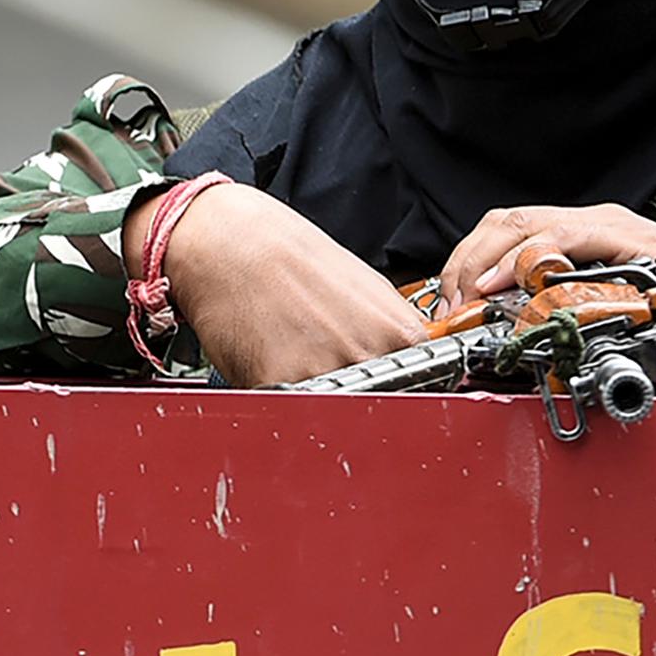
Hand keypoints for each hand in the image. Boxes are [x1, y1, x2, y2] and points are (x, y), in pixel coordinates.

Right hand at [161, 182, 427, 386]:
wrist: (234, 243)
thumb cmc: (293, 258)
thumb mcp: (369, 288)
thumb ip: (394, 333)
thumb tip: (412, 364)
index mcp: (399, 333)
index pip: (421, 389)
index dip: (401, 392)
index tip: (386, 386)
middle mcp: (368, 355)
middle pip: (377, 405)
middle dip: (355, 394)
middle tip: (325, 360)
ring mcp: (326, 372)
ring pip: (333, 412)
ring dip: (315, 396)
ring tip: (295, 353)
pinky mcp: (282, 385)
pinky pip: (290, 410)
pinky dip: (279, 394)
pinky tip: (271, 357)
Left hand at [440, 204, 655, 373]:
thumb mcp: (626, 323)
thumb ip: (583, 324)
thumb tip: (527, 350)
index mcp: (587, 243)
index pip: (506, 236)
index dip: (467, 267)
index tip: (447, 309)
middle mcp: (596, 228)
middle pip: (503, 224)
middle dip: (462, 263)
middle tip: (447, 308)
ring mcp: (617, 233)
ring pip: (526, 225)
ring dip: (485, 261)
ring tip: (465, 299)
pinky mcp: (639, 248)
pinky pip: (572, 241)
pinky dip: (531, 259)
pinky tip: (508, 285)